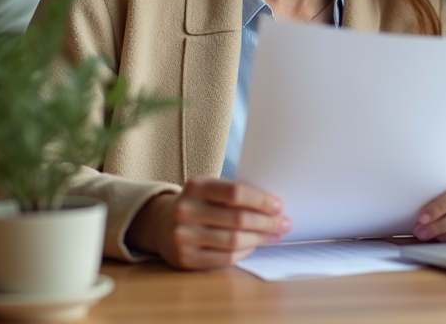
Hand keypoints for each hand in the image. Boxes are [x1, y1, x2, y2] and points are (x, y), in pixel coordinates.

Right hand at [127, 177, 290, 269]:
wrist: (161, 224)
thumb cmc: (198, 204)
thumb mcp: (209, 189)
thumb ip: (235, 194)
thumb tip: (274, 206)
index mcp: (196, 186)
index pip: (235, 193)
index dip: (261, 200)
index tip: (279, 206)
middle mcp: (186, 211)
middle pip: (238, 219)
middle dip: (267, 222)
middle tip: (285, 223)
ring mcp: (183, 236)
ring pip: (234, 241)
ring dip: (260, 239)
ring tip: (274, 235)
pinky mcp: (185, 259)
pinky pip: (225, 258)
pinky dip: (245, 252)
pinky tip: (254, 245)